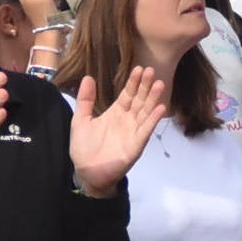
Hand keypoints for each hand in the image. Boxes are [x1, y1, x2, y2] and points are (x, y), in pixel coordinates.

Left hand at [69, 64, 166, 195]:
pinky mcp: (136, 145)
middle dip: (145, 86)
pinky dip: (153, 119)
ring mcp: (133, 131)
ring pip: (145, 112)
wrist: (87, 172)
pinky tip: (160, 107)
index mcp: (115, 113)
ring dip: (153, 98)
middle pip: (139, 100)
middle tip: (151, 70)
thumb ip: (86, 100)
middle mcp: (127, 120)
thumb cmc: (83, 147)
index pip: (127, 94)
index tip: (138, 68)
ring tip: (159, 84)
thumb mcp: (81, 120)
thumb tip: (87, 77)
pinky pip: (146, 129)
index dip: (133, 82)